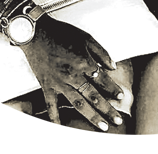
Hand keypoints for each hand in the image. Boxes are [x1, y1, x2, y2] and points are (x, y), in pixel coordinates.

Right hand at [20, 15, 124, 131]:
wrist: (36, 32)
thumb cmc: (61, 32)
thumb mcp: (86, 37)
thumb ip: (101, 52)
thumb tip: (113, 66)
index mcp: (84, 62)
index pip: (103, 80)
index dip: (113, 89)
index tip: (121, 97)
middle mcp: (73, 75)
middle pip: (94, 96)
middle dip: (107, 109)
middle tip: (117, 120)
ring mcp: (59, 82)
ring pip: (78, 104)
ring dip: (92, 116)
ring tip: (102, 126)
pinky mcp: (46, 85)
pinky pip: (51, 102)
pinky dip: (54, 113)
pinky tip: (58, 122)